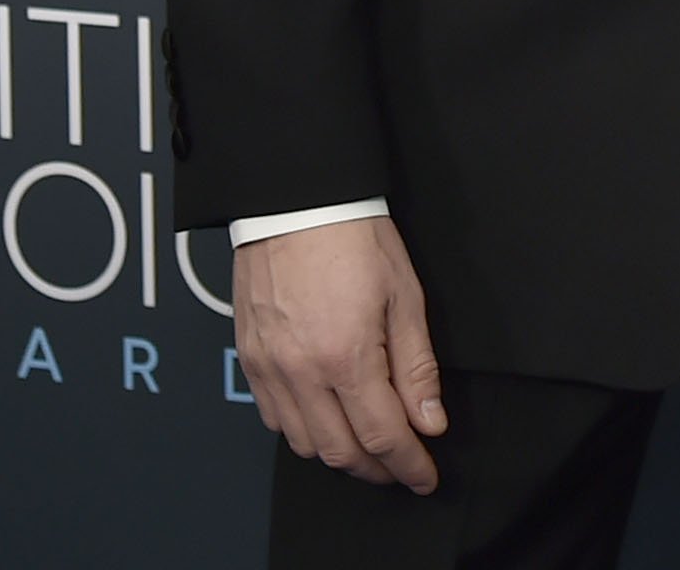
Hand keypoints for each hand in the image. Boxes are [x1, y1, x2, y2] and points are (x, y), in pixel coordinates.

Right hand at [233, 215, 448, 492]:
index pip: (383, 436)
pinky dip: (302, 432)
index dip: (409, 465)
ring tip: (368, 446)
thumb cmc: (353, 237)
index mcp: (346, 356)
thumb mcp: (404, 297)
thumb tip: (430, 420)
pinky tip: (325, 420)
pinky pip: (273, 418)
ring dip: (339, 454)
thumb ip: (417, 368)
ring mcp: (270, 368)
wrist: (296, 202)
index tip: (425, 477)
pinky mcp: (250, 359)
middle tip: (402, 467)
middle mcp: (302, 371)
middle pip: (341, 452)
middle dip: (378, 470)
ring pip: (304, 444)